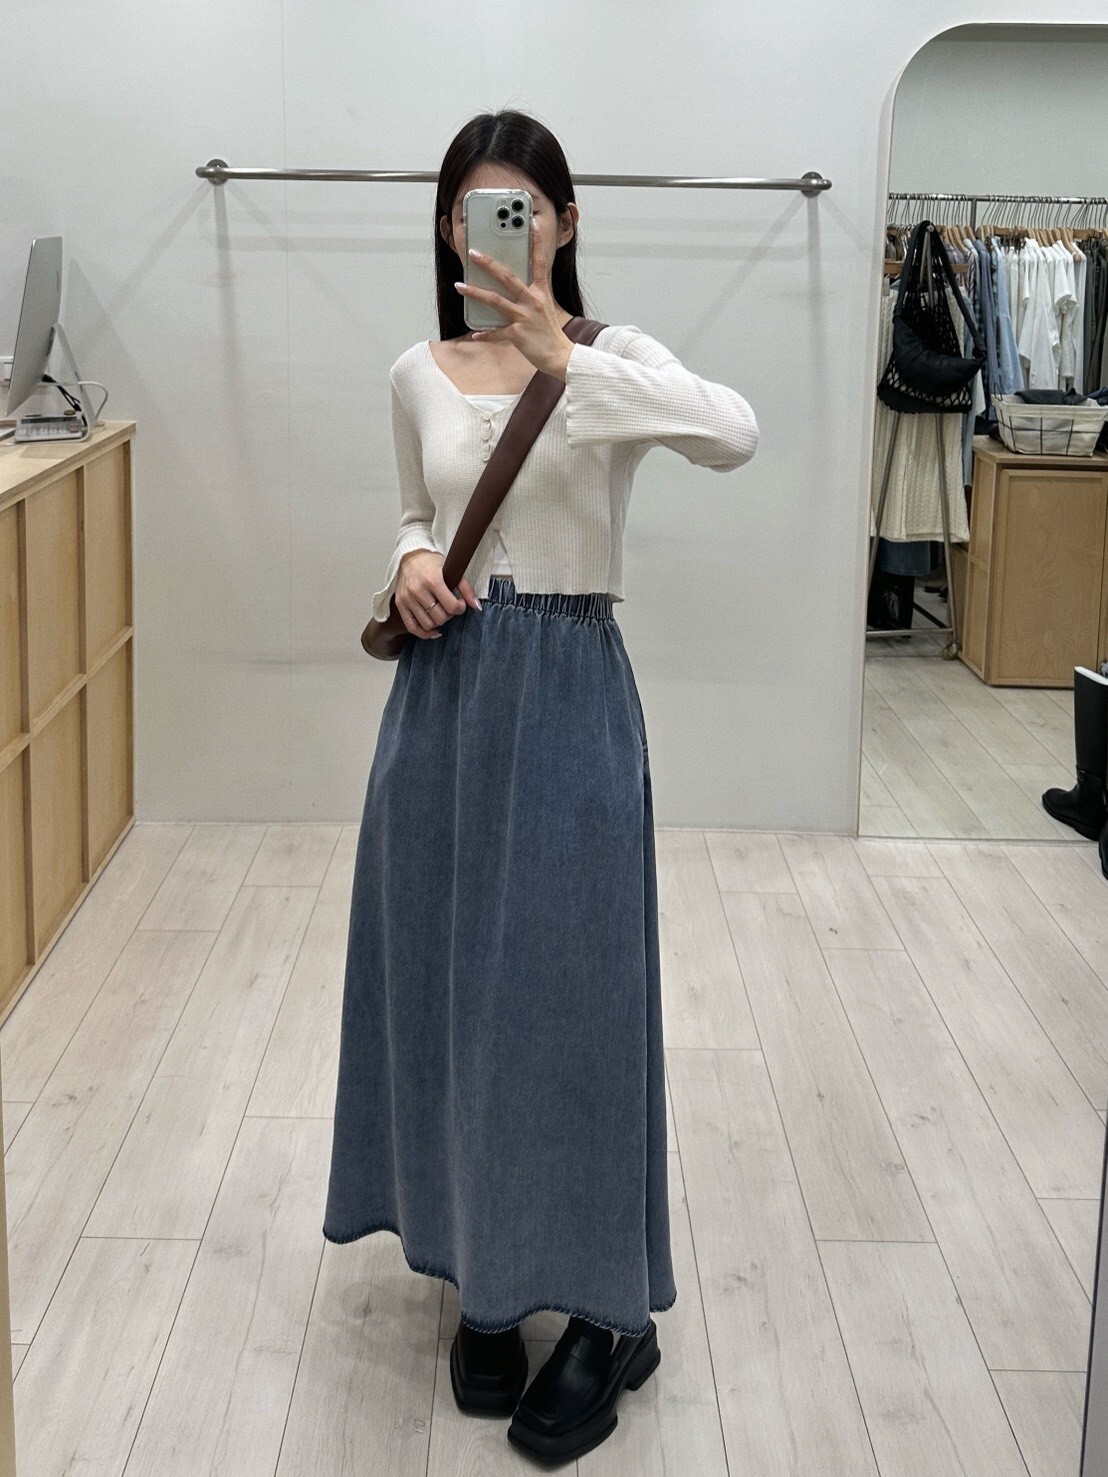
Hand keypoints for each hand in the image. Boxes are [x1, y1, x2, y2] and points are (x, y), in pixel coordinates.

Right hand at [396, 550, 478, 638]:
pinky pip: (412, 627)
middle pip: (440, 617)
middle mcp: (417, 590)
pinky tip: (433, 629)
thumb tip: (477, 606)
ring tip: (440, 612)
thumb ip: (466, 588)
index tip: (460, 603)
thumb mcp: (451, 570)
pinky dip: (424, 633)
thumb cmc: (431, 564)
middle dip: (449, 615)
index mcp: (432, 580)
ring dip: (438, 622)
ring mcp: (407, 598)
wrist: (410, 557)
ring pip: (428, 624)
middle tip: (449, 607)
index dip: (460, 608)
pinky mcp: (400, 604)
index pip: (451, 606)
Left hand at [454, 220, 572, 379]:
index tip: (532, 222)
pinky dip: (485, 334)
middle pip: (508, 277)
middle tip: (473, 253)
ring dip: (475, 292)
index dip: (537, 241)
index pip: (539, 261)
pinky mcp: (518, 335)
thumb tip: (513, 284)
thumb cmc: (550, 332)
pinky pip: (496, 333)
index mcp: (541, 292)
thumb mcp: (545, 307)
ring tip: (460, 285)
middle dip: (489, 264)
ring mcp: (525, 318)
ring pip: (495, 301)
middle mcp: (533, 301)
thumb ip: (531, 293)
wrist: (559, 356)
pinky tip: (474, 333)